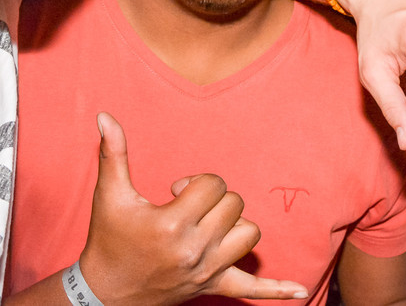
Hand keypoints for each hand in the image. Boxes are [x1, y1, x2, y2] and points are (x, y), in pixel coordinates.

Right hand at [78, 113, 307, 303]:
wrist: (105, 293)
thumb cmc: (108, 240)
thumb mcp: (110, 195)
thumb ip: (112, 153)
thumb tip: (105, 116)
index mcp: (173, 225)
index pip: (212, 185)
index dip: (195, 182)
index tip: (175, 191)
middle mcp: (196, 250)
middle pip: (234, 205)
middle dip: (214, 198)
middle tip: (188, 207)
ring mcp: (208, 271)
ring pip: (249, 234)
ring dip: (234, 223)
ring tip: (210, 225)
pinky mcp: (214, 286)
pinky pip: (252, 290)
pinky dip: (276, 291)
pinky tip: (300, 290)